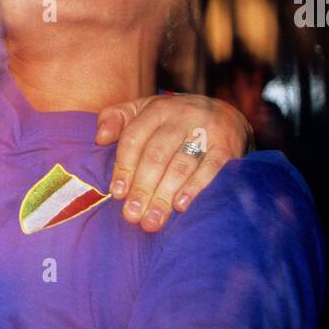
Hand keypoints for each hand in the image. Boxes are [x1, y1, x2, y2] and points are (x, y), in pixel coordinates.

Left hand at [95, 93, 250, 232]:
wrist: (224, 113)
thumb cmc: (172, 120)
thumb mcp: (143, 110)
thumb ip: (116, 118)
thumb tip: (100, 138)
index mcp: (157, 108)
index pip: (134, 138)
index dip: (124, 167)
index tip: (117, 193)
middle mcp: (182, 116)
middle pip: (156, 155)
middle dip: (142, 188)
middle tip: (132, 215)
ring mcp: (207, 130)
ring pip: (181, 165)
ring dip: (164, 195)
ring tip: (152, 220)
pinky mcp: (228, 145)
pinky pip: (211, 167)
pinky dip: (195, 187)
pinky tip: (180, 206)